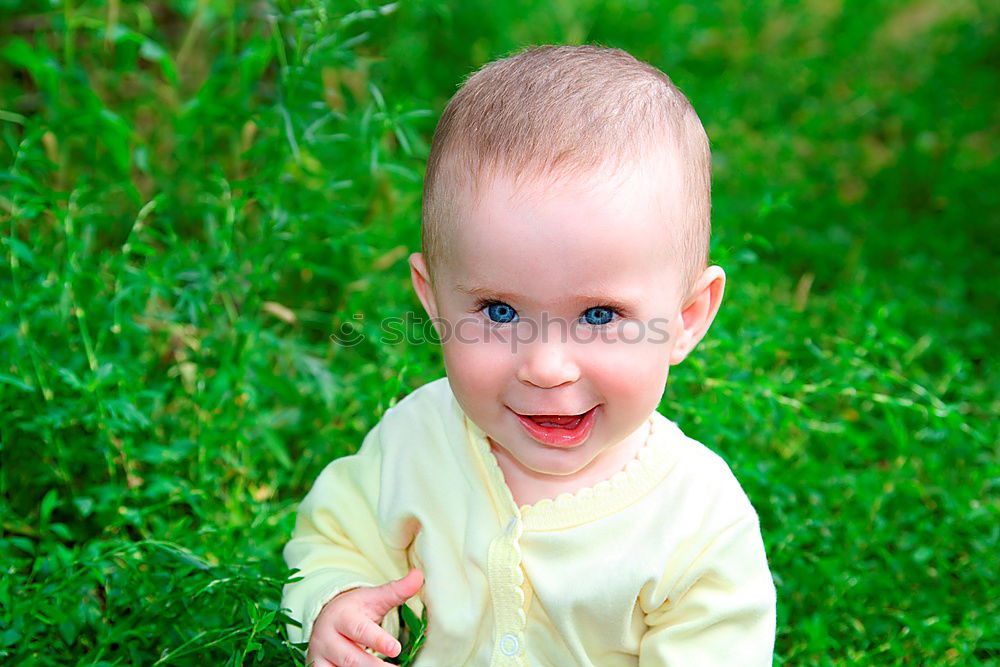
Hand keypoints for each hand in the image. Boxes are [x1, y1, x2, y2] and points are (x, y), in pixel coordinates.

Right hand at [307, 568, 423, 666]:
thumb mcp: (374, 599)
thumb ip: (397, 591)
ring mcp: (322, 656)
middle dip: (374, 666)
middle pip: (352, 657)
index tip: (396, 649)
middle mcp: (328, 638)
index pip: (360, 630)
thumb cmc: (355, 610)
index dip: (378, 640)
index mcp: (343, 617)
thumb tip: (419, 576)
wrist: (326, 619)